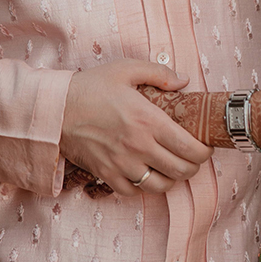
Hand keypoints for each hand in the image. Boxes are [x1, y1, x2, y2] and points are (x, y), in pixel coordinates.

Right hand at [61, 60, 210, 196]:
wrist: (55, 109)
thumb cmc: (91, 87)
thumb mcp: (125, 69)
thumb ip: (158, 73)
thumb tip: (184, 81)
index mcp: (148, 120)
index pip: (189, 148)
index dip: (204, 152)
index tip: (205, 147)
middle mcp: (138, 146)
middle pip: (181, 170)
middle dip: (193, 166)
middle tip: (192, 158)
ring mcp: (122, 164)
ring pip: (161, 186)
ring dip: (171, 179)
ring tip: (171, 168)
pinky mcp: (107, 175)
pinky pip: (134, 192)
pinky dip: (144, 187)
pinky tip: (145, 174)